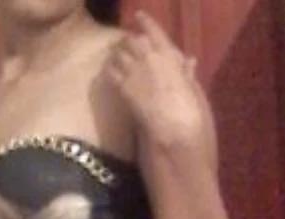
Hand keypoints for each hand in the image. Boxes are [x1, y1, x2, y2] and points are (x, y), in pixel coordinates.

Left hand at [103, 11, 204, 150]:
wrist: (171, 123)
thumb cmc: (186, 104)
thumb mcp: (190, 84)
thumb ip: (187, 70)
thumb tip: (190, 60)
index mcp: (168, 53)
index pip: (153, 30)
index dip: (144, 21)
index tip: (138, 15)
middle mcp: (149, 57)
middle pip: (132, 41)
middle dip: (127, 40)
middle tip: (123, 41)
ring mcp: (134, 71)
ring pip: (119, 54)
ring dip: (116, 53)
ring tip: (113, 54)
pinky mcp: (124, 87)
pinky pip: (111, 73)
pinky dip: (109, 70)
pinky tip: (108, 71)